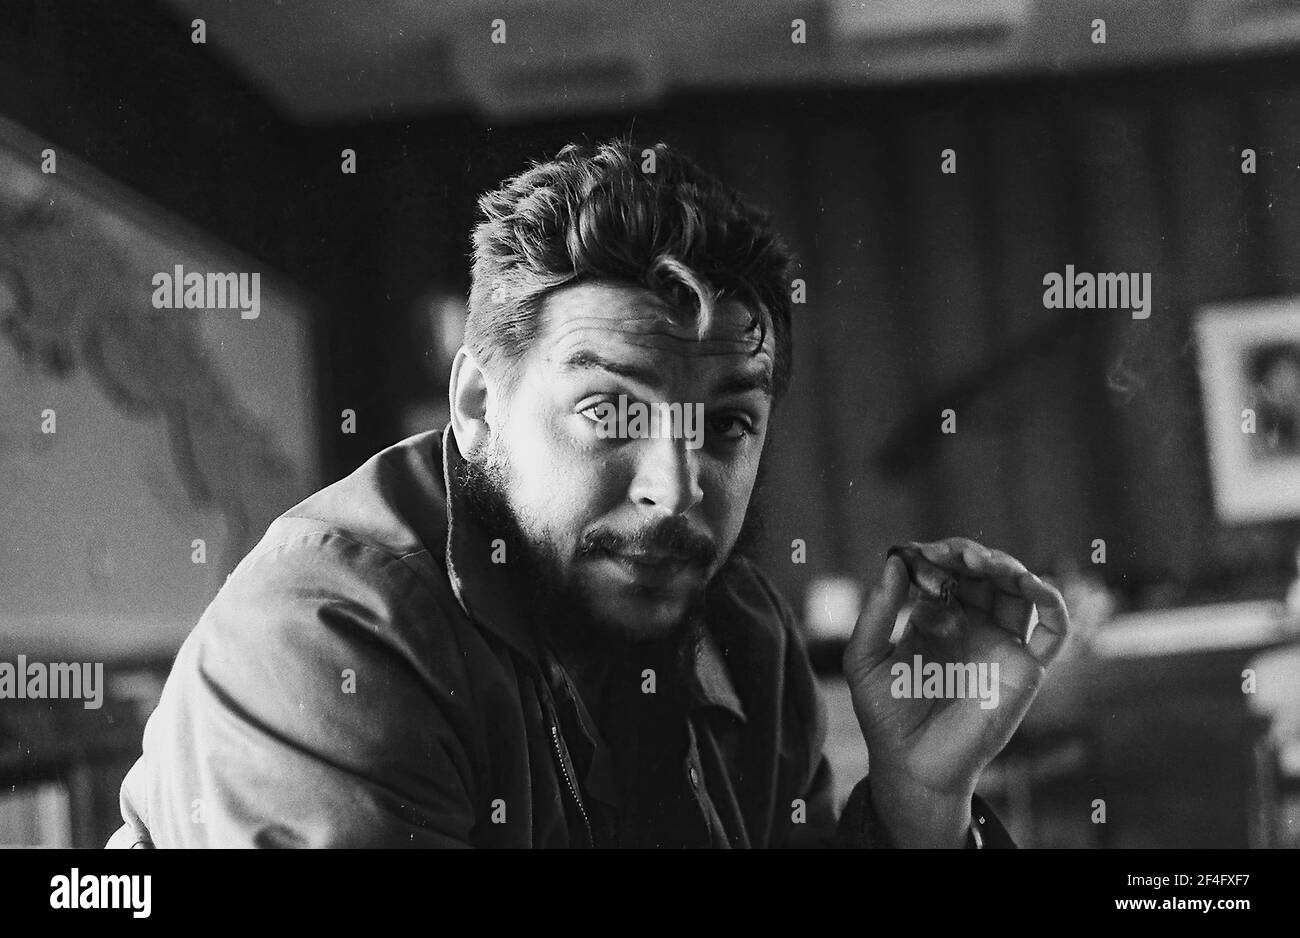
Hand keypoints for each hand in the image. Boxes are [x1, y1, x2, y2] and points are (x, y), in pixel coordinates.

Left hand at [842, 538, 1069, 844]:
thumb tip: (894, 561)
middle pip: (984, 571)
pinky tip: (1030, 584)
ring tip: (986, 564)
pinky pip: (1052, 629)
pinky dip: (1051, 600)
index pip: (945, 568)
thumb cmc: (886, 716)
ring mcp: (1000, 642)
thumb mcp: (864, 659)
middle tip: (958, 556)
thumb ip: (877, 612)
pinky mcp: (1025, 667)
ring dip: (1008, 566)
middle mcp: (971, 623)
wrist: (913, 767)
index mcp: (935, 615)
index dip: (937, 555)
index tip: (920, 555)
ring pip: (1018, 589)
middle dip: (972, 555)